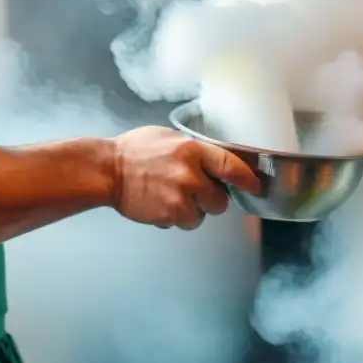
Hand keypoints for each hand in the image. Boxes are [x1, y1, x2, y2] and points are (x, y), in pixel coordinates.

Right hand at [110, 126, 259, 229]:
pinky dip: (174, 219)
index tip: (256, 187)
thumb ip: (195, 151)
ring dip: (192, 212)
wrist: (106, 171)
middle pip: (221, 201)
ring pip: (202, 216)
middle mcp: (190, 175)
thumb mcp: (169, 138)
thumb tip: (217, 165)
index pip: (231, 167)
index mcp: (192, 150)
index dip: (247, 179)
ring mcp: (180, 197)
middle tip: (193, 192)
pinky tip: (160, 205)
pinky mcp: (169, 215)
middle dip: (211, 200)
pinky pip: (183, 224)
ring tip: (170, 198)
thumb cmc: (135, 152)